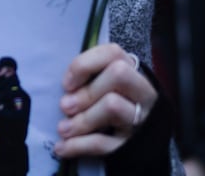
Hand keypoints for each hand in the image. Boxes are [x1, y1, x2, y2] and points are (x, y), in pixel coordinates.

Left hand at [54, 43, 155, 158]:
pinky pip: (105, 143)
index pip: (113, 53)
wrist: (142, 151)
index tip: (67, 83)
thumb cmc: (116, 112)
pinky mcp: (133, 147)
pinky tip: (62, 148)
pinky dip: (79, 145)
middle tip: (65, 106)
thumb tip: (66, 91)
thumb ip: (90, 82)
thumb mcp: (106, 91)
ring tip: (62, 129)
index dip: (86, 63)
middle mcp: (143, 93)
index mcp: (133, 74)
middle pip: (118, 74)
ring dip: (81, 119)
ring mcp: (141, 120)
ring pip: (113, 106)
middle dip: (86, 91)